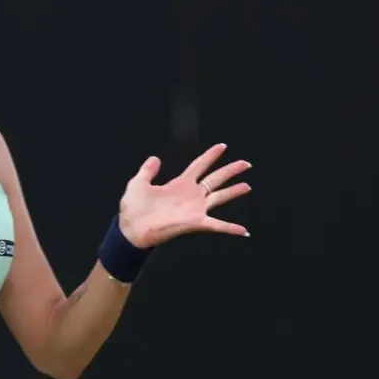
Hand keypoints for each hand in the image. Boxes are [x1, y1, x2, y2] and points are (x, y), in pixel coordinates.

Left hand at [118, 143, 251, 247]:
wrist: (131, 229)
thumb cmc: (133, 208)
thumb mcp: (138, 184)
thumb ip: (147, 171)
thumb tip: (155, 158)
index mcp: (179, 184)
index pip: (199, 166)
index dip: (210, 156)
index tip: (222, 146)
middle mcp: (191, 195)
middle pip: (215, 179)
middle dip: (230, 171)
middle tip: (246, 164)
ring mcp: (195, 208)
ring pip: (219, 197)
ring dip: (233, 192)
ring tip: (247, 186)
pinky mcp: (195, 222)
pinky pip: (217, 225)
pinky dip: (230, 228)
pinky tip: (244, 231)